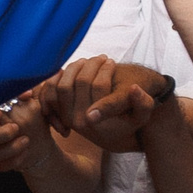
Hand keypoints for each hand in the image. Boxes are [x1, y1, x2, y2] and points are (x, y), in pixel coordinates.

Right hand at [0, 100, 47, 172]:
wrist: (41, 140)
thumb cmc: (31, 117)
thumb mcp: (30, 103)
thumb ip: (24, 95)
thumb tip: (25, 93)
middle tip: (15, 127)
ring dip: (10, 147)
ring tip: (26, 139)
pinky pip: (1, 165)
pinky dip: (15, 158)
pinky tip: (26, 150)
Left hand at [40, 56, 160, 151]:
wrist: (114, 134)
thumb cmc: (129, 121)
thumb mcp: (141, 115)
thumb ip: (142, 103)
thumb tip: (134, 89)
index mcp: (98, 122)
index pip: (98, 86)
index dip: (106, 70)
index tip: (112, 61)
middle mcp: (78, 122)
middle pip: (80, 82)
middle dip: (92, 65)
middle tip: (102, 58)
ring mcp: (65, 117)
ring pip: (63, 83)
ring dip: (76, 67)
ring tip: (90, 61)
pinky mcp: (57, 112)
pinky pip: (50, 90)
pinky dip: (60, 75)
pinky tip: (76, 69)